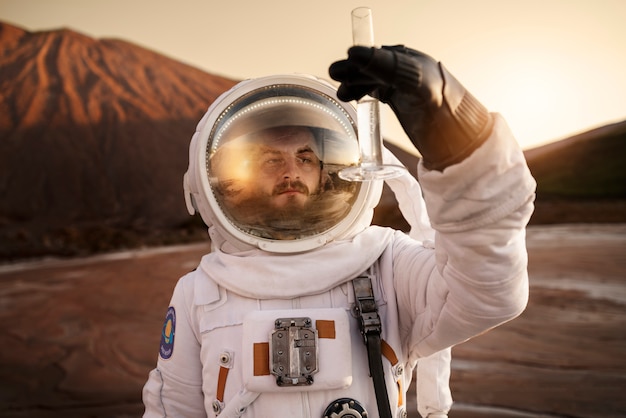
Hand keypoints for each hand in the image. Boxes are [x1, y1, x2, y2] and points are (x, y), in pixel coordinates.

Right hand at [329, 45, 493, 169]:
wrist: (459, 142)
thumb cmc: (444, 114)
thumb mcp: (417, 85)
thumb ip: (389, 67)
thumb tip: (356, 54)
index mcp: (412, 62)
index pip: (379, 56)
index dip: (359, 61)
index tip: (340, 68)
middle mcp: (407, 71)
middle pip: (373, 67)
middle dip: (353, 73)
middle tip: (336, 80)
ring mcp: (404, 87)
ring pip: (372, 79)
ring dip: (356, 84)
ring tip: (343, 94)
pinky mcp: (402, 103)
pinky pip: (377, 91)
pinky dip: (364, 93)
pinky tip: (355, 98)